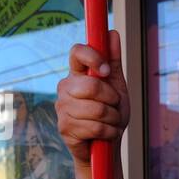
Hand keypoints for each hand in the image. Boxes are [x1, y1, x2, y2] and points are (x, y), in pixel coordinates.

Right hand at [55, 30, 129, 165]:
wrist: (106, 145)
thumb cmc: (110, 114)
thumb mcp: (116, 86)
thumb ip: (113, 62)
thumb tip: (112, 33)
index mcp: (77, 74)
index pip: (77, 52)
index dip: (93, 57)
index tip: (106, 71)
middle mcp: (65, 88)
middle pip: (91, 86)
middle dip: (111, 99)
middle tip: (114, 107)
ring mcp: (62, 108)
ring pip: (96, 109)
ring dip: (112, 119)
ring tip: (110, 123)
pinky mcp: (64, 128)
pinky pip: (94, 126)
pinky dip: (108, 132)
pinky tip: (105, 134)